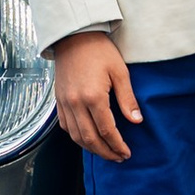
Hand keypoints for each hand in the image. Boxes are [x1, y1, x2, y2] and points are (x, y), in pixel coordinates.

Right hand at [52, 32, 139, 160]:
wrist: (73, 36)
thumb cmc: (99, 50)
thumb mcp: (119, 72)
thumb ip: (127, 99)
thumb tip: (136, 121)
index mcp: (93, 96)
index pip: (107, 130)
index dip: (117, 145)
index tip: (126, 152)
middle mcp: (76, 103)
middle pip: (90, 138)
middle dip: (105, 152)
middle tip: (118, 158)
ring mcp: (64, 102)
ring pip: (76, 136)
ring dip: (91, 148)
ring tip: (104, 152)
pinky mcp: (58, 100)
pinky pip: (65, 126)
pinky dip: (76, 137)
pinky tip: (86, 139)